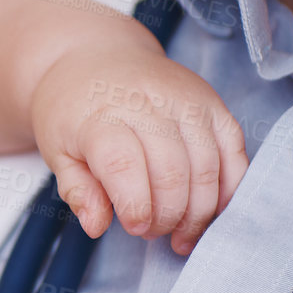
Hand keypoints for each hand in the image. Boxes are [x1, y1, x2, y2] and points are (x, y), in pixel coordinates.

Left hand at [32, 43, 248, 253]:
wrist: (98, 59)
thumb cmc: (74, 110)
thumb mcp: (57, 150)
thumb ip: (76, 190)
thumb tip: (96, 226)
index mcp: (102, 115)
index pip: (123, 164)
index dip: (135, 204)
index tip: (135, 227)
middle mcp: (148, 103)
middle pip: (172, 171)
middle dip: (167, 214)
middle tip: (151, 232)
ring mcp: (187, 102)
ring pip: (208, 166)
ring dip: (199, 210)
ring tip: (179, 233)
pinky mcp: (213, 104)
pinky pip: (234, 150)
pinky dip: (228, 187)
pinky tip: (210, 210)